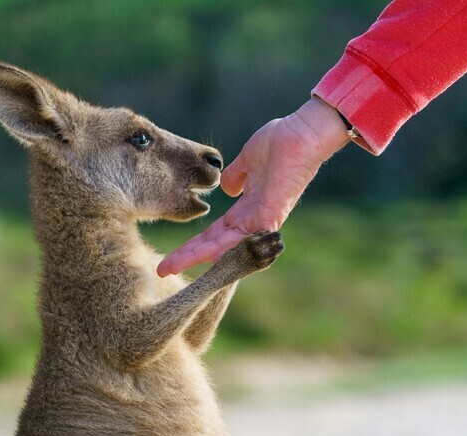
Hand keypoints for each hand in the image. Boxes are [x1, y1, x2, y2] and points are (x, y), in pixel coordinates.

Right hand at [157, 97, 350, 276]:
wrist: (304, 133)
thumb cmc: (281, 142)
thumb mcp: (248, 160)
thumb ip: (235, 175)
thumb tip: (225, 187)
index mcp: (247, 208)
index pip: (215, 234)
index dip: (194, 245)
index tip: (172, 256)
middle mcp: (253, 219)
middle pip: (215, 245)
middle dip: (188, 256)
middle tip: (162, 270)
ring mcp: (262, 219)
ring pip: (226, 246)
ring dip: (199, 256)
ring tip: (173, 265)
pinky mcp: (271, 214)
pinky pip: (248, 238)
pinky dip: (227, 249)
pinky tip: (206, 257)